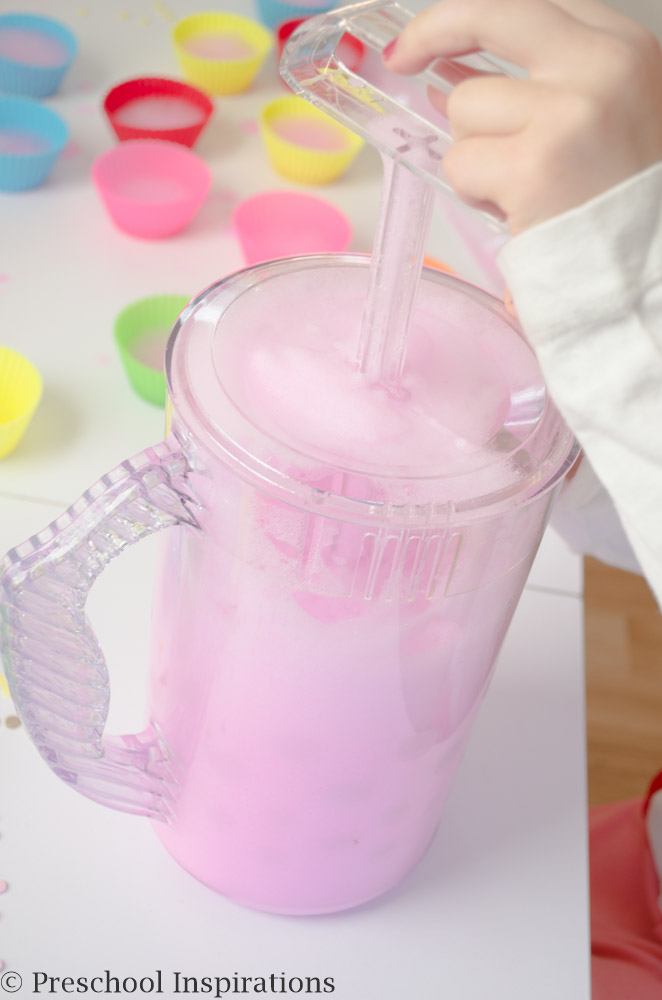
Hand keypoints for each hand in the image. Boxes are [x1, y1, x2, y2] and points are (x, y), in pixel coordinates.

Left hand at [385, 0, 661, 234]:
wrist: (649, 273)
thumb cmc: (625, 204)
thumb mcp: (609, 120)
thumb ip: (543, 88)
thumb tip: (449, 80)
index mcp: (625, 50)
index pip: (527, 6)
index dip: (471, 18)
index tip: (434, 40)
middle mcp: (602, 66)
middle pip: (489, 14)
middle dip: (432, 30)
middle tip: (401, 58)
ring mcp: (568, 113)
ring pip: (465, 108)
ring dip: (474, 154)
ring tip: (516, 188)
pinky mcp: (534, 166)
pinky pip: (461, 163)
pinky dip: (474, 192)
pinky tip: (512, 210)